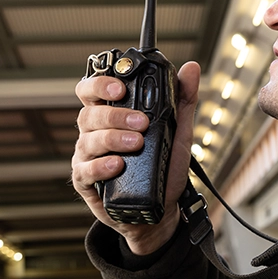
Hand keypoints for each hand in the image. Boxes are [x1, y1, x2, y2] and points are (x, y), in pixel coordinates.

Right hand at [72, 61, 200, 254]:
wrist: (159, 210)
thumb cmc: (163, 168)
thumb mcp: (178, 133)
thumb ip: (182, 100)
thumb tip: (192, 68)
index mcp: (110, 115)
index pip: (92, 90)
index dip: (100, 84)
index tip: (121, 88)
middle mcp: (94, 132)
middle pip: (90, 113)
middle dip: (115, 115)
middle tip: (142, 123)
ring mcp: (87, 157)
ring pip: (88, 140)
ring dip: (113, 139)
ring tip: (136, 144)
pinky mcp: (85, 182)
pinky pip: (85, 171)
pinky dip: (101, 166)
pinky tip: (117, 165)